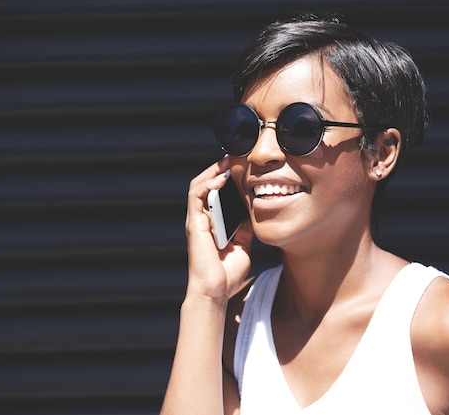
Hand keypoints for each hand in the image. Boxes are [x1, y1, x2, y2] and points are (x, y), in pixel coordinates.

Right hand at [185, 158, 253, 303]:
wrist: (215, 291)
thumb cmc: (227, 273)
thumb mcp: (242, 244)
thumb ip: (244, 228)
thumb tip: (253, 213)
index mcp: (212, 223)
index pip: (215, 193)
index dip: (225, 178)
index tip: (240, 166)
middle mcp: (201, 219)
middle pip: (205, 185)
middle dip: (218, 169)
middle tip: (234, 157)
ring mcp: (196, 220)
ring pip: (198, 186)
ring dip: (212, 171)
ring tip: (226, 161)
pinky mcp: (195, 224)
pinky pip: (197, 197)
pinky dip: (208, 184)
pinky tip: (221, 178)